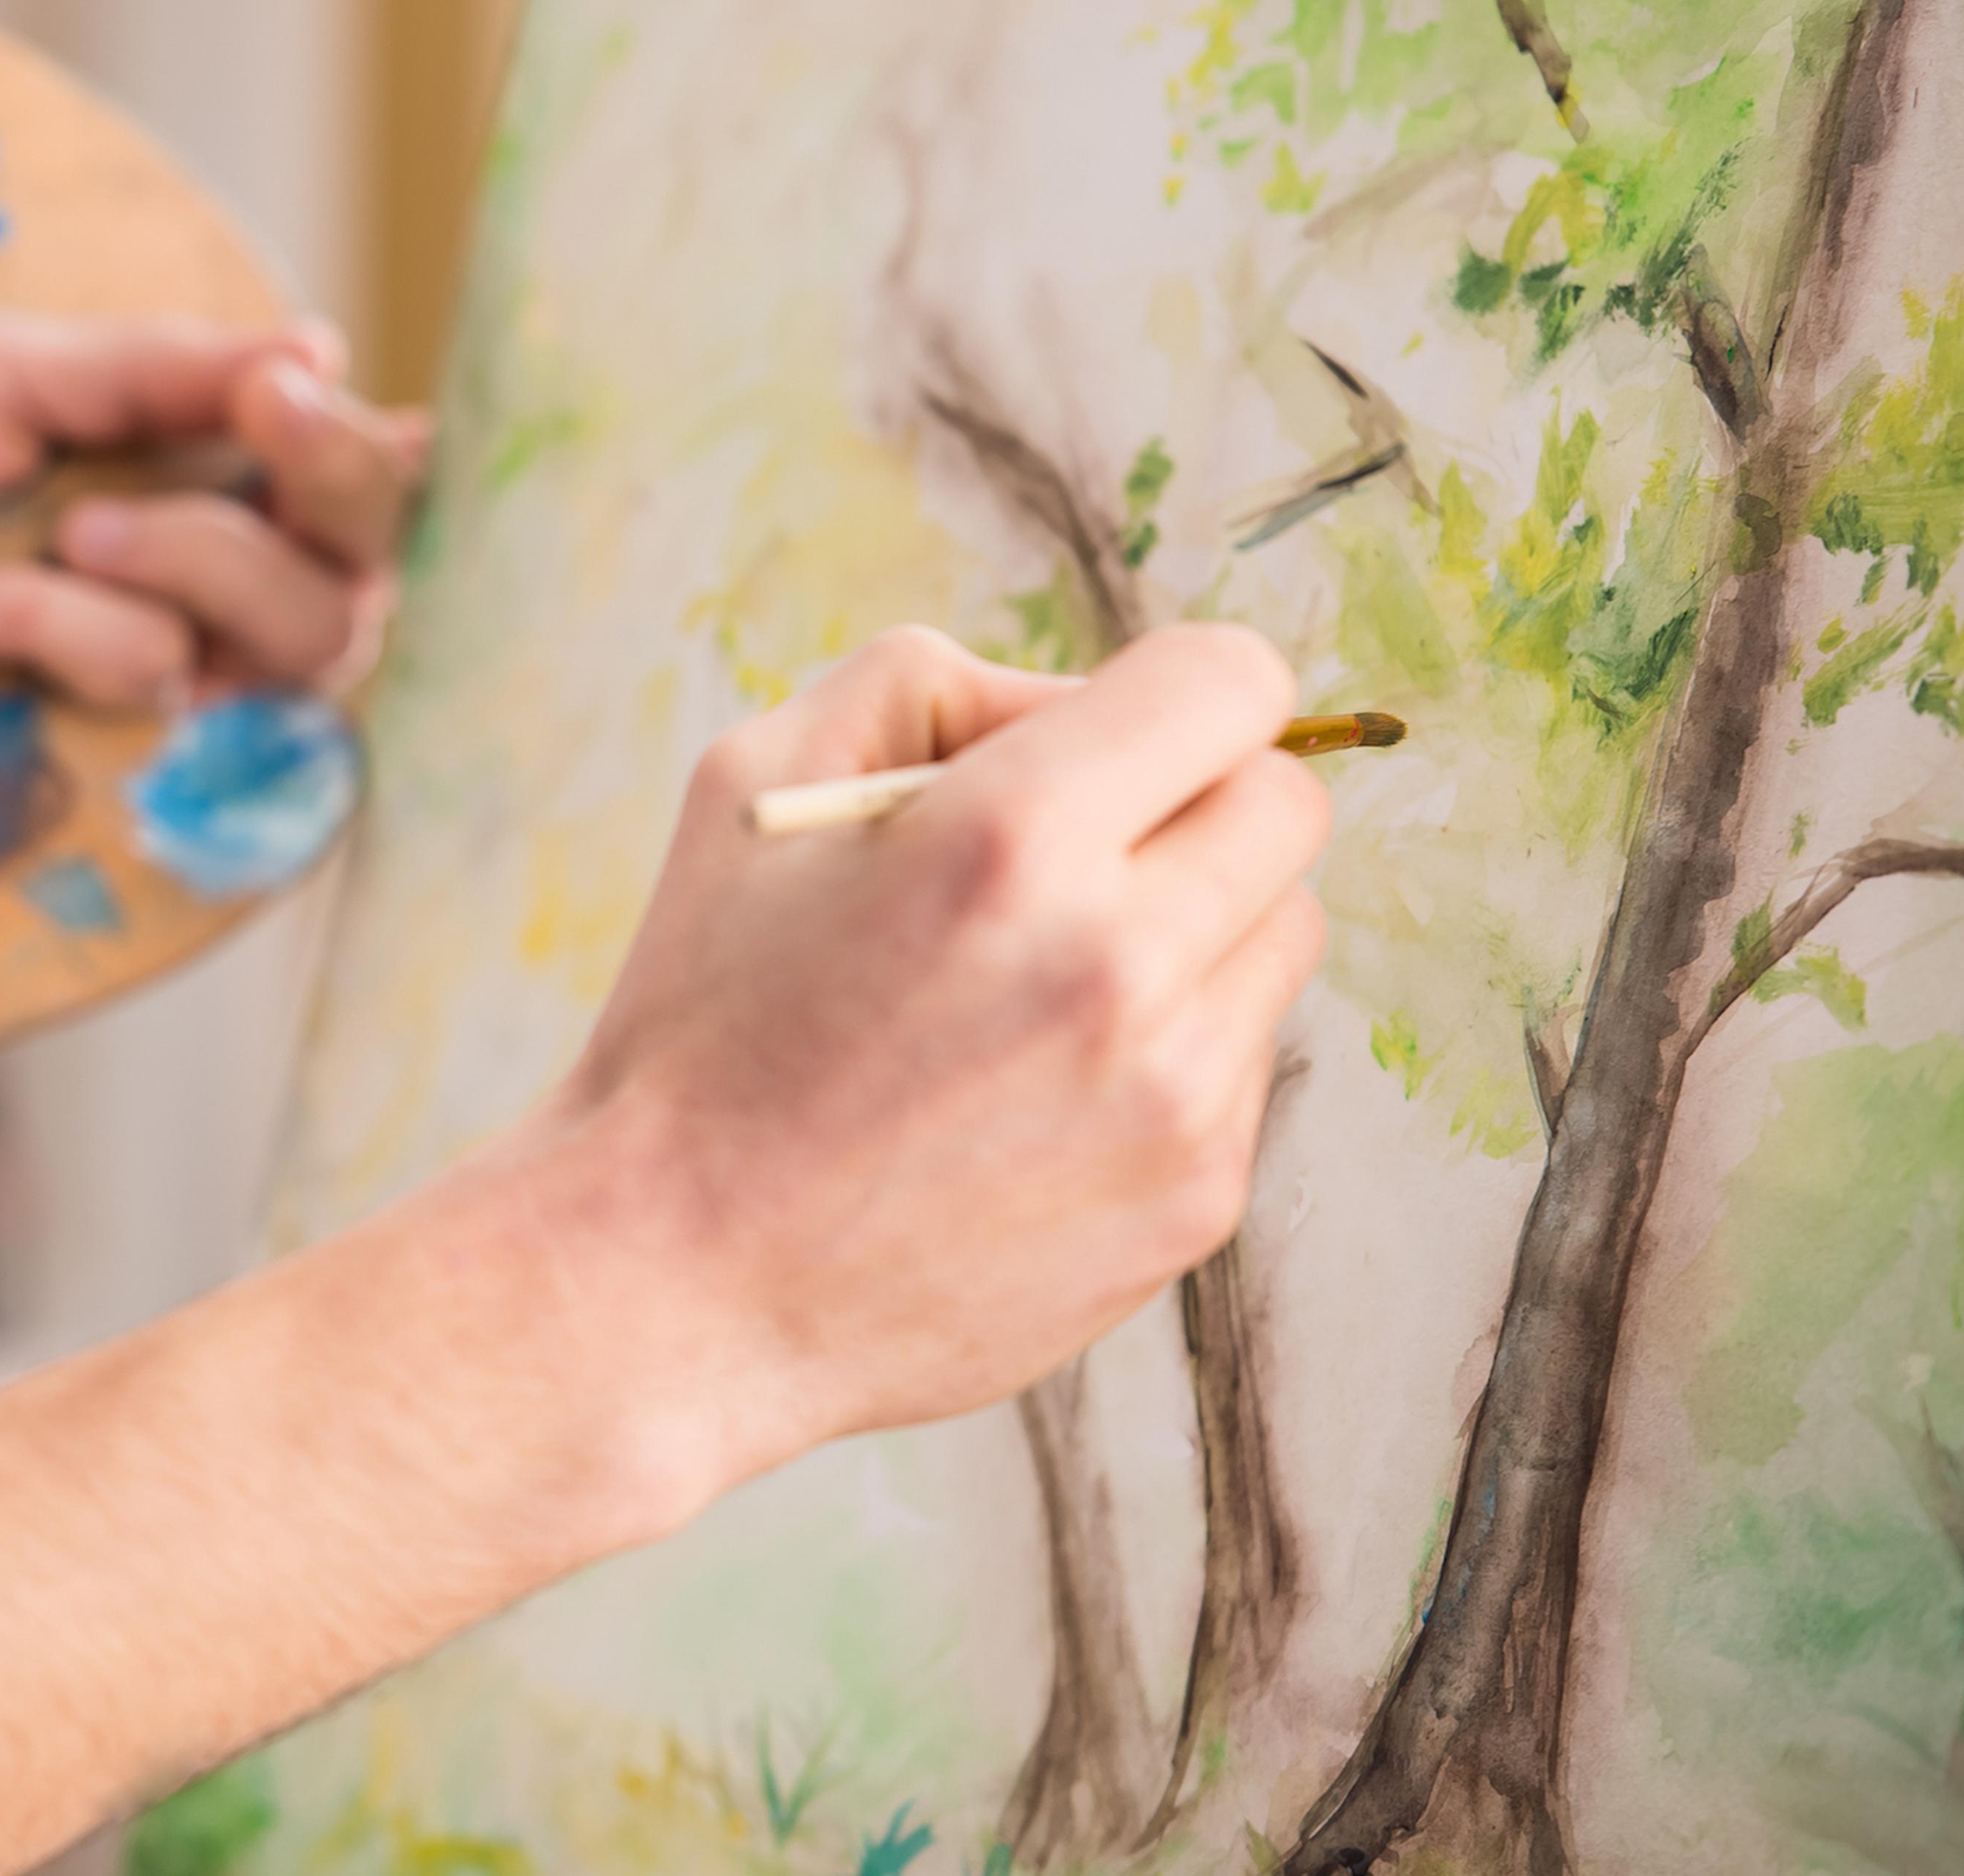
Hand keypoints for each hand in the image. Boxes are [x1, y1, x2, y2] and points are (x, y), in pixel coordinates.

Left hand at [0, 311, 431, 707]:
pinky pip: (150, 681)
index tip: (291, 386)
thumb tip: (320, 350)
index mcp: (248, 492)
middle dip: (327, 481)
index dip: (372, 457)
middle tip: (257, 404)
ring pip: (290, 638)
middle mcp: (249, 601)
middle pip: (363, 577)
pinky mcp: (126, 751)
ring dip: (188, 555)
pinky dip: (49, 623)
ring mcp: (196, 684)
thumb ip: (176, 370)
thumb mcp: (33, 371)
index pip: (377, 491)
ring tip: (73, 525)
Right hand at [551, 624, 1329, 1467]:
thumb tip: (1083, 706)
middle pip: (1286, 807)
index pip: (1231, 683)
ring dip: (1196, 931)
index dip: (1180, 689)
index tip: (1125, 733)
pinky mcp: (1196, 1201)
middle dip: (1197, 802)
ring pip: (1282, 938)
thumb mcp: (757, 782)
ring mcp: (1174, 1099)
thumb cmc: (705, 1021)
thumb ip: (935, 688)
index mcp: (1008, 840)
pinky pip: (1245, 1066)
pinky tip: (1038, 1095)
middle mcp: (1118, 965)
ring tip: (1046, 988)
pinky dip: (1171, 1055)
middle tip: (1087, 853)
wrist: (677, 1281)